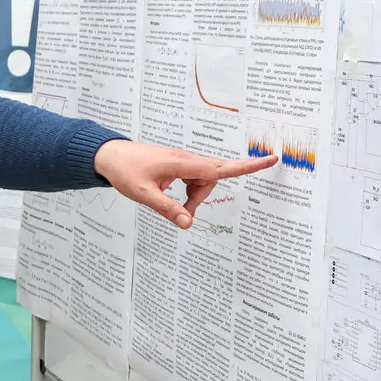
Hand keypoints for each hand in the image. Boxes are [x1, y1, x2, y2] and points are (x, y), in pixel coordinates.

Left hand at [94, 139, 277, 229]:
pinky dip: (188, 191)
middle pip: (212, 179)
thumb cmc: (125, 171)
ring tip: (170, 203)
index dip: (246, 166)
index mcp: (181, 163)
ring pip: (203, 182)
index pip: (220, 167)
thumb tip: (189, 224)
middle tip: (181, 212)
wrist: (110, 155)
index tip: (270, 159)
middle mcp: (187, 159)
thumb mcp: (143, 194)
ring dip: (193, 197)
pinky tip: (170, 193)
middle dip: (201, 198)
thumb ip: (168, 209)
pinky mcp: (179, 165)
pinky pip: (194, 180)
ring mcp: (183, 161)